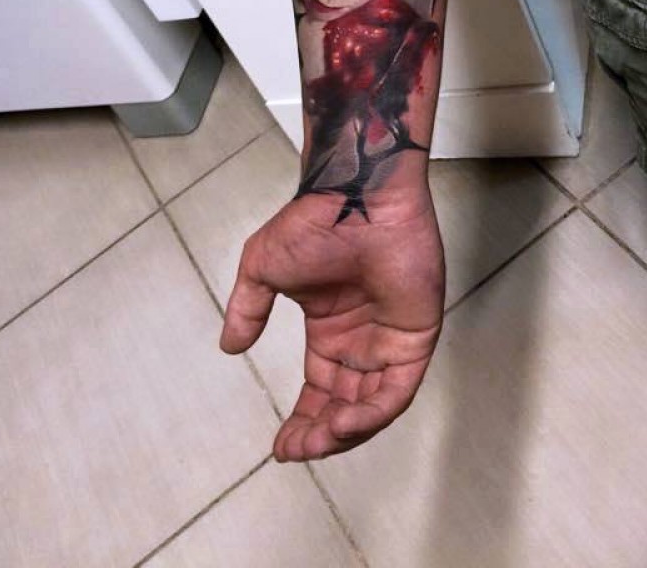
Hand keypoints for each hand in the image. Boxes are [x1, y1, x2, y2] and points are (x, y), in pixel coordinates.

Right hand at [220, 184, 444, 460]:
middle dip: (321, 434)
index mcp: (332, 329)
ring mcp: (391, 339)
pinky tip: (344, 422)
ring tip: (319, 439)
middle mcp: (363, 339)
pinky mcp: (416, 336)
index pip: (320, 389)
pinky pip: (398, 389)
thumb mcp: (263, 269)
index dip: (303, 421)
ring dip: (345, 430)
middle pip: (345, 405)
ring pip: (372, 405)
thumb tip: (230, 347)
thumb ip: (249, 309)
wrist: (356, 197)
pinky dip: (374, 413)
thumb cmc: (314, 222)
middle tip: (297, 449)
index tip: (281, 447)